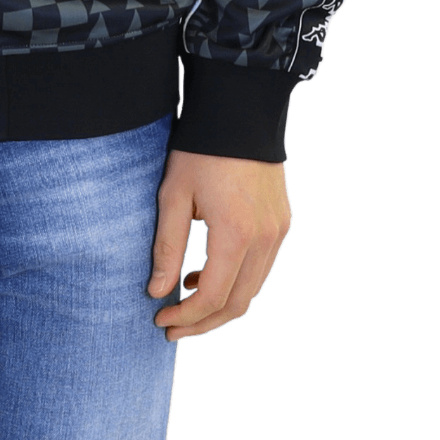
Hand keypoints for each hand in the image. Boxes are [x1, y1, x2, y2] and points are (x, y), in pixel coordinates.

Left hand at [148, 149, 291, 341]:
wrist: (239, 112)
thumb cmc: (199, 151)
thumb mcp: (173, 196)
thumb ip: (166, 247)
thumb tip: (157, 292)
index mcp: (236, 234)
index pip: (212, 296)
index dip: (185, 316)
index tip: (160, 319)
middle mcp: (265, 239)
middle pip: (238, 303)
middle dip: (203, 322)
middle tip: (171, 327)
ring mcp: (278, 232)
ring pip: (253, 289)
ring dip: (220, 304)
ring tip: (183, 300)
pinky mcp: (282, 223)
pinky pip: (261, 268)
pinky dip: (236, 281)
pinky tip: (204, 274)